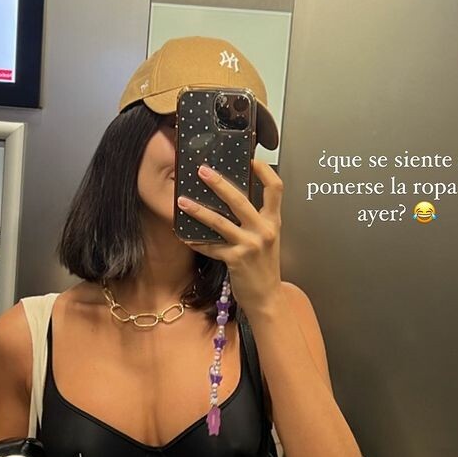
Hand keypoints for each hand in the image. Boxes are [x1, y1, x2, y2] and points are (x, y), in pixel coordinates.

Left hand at [176, 158, 283, 313]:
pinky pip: (211, 246)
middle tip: (202, 171)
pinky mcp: (235, 259)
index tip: (251, 159)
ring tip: (182, 201)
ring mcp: (250, 245)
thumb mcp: (267, 238)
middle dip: (219, 183)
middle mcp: (264, 230)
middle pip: (240, 200)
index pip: (275, 189)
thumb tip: (234, 200)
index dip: (264, 172)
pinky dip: (196, 241)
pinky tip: (184, 235)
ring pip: (219, 222)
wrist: (268, 297)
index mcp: (273, 221)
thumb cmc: (265, 266)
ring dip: (198, 210)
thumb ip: (257, 219)